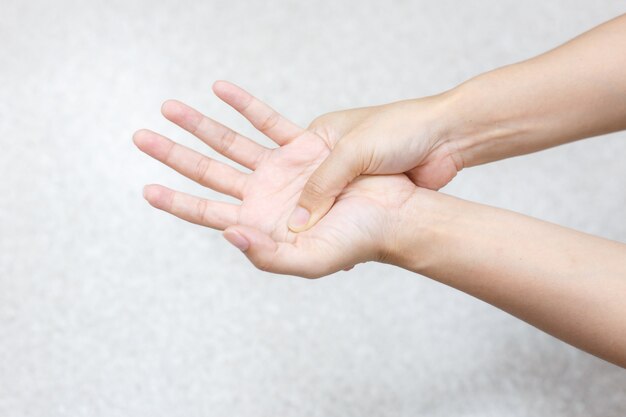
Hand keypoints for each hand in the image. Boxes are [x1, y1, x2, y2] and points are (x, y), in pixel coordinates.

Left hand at [133, 81, 416, 277]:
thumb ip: (266, 256)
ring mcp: (281, 168)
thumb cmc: (356, 243)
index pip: (207, 212)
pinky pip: (267, 120)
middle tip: (142, 138)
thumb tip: (227, 232)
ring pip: (230, 142)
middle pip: (208, 171)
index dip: (177, 202)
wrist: (394, 215)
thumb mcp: (310, 262)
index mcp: (261, 223)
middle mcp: (264, 195)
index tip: (148, 190)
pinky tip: (221, 90)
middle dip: (175, 155)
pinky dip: (244, 105)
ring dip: (199, 124)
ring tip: (170, 108)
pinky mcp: (302, 147)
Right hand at [288, 93, 462, 231]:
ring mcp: (351, 177)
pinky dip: (340, 228)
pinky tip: (334, 245)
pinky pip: (347, 216)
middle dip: (293, 212)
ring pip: (324, 207)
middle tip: (280, 237)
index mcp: (319, 137)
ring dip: (318, 225)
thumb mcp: (352, 153)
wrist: (446, 137)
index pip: (284, 166)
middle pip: (302, 191)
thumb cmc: (400, 129)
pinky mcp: (369, 193)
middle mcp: (330, 158)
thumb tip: (297, 222)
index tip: (268, 217)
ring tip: (303, 247)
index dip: (277, 192)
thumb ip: (322, 185)